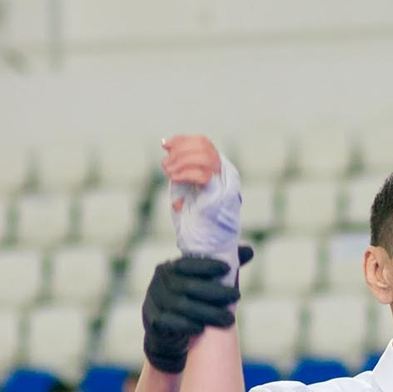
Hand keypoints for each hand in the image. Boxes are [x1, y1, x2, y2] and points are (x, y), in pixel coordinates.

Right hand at [140, 254, 241, 373]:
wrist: (165, 332)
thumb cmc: (188, 301)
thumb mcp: (200, 283)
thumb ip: (221, 268)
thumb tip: (249, 251)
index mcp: (169, 268)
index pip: (187, 263)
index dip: (206, 265)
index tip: (227, 268)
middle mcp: (159, 282)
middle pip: (188, 286)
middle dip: (215, 292)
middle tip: (237, 296)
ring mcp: (153, 302)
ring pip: (182, 306)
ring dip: (208, 313)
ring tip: (230, 319)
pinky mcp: (152, 321)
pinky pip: (169, 322)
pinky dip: (186, 325)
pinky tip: (202, 329)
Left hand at [164, 134, 242, 272]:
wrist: (205, 251)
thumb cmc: (195, 223)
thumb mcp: (185, 188)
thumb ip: (181, 169)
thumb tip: (168, 145)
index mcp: (220, 171)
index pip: (203, 143)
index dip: (182, 140)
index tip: (165, 145)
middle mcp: (226, 175)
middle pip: (203, 145)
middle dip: (179, 150)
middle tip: (166, 165)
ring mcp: (225, 185)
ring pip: (204, 156)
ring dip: (181, 160)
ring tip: (169, 173)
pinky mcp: (219, 196)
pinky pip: (202, 174)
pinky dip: (185, 173)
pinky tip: (175, 179)